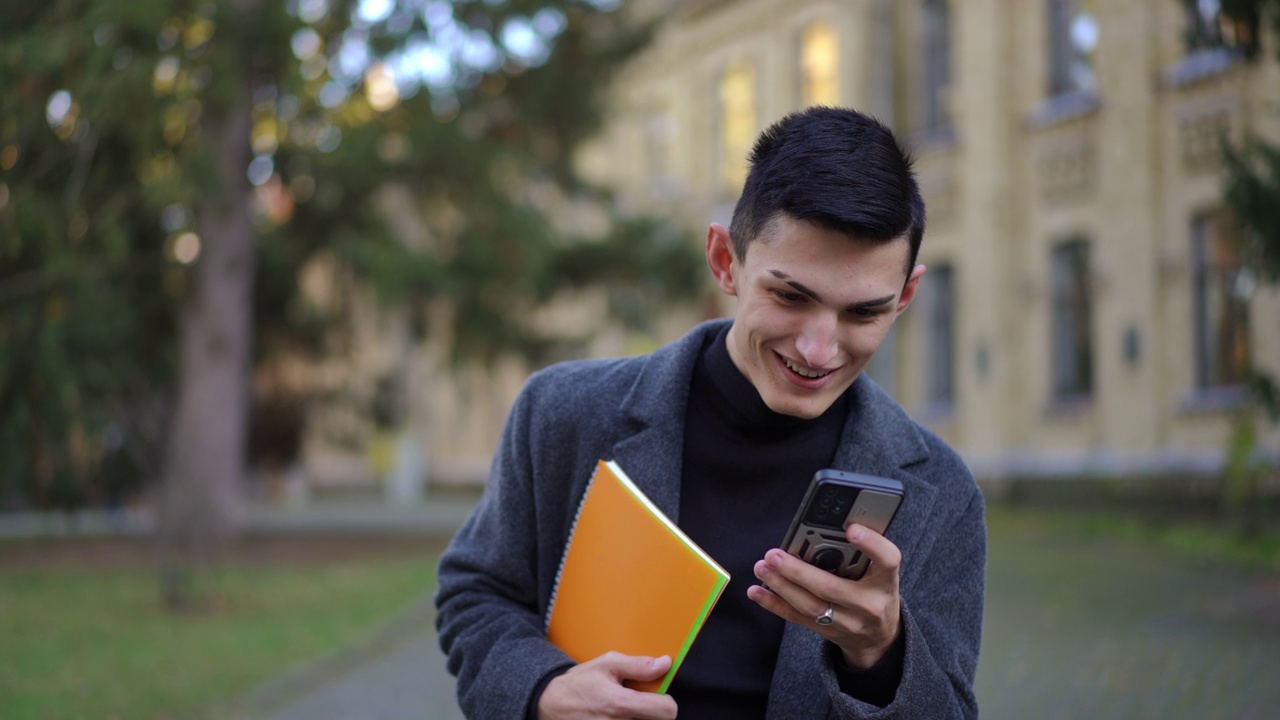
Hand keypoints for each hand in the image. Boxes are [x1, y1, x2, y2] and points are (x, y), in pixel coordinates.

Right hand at [536, 652, 678, 719]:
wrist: (552, 704)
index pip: (667, 712)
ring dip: (640, 717)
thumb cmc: (580, 683)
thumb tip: (665, 664)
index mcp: (621, 704)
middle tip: (638, 700)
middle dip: (653, 711)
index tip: (660, 696)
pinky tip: (617, 715)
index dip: (668, 702)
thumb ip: (638, 665)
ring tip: (624, 708)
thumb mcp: (606, 664)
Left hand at [747, 523, 901, 668]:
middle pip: (832, 588)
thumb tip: (829, 524)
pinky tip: (757, 590)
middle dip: (798, 571)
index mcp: (886, 581)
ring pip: (810, 605)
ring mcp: (847, 623)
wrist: (879, 637)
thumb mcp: (879, 572)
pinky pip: (797, 618)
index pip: (887, 560)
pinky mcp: (826, 631)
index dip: (871, 544)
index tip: (851, 528)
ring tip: (762, 567)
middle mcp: (869, 605)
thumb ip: (861, 552)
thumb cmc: (875, 590)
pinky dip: (774, 603)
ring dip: (781, 586)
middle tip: (774, 555)